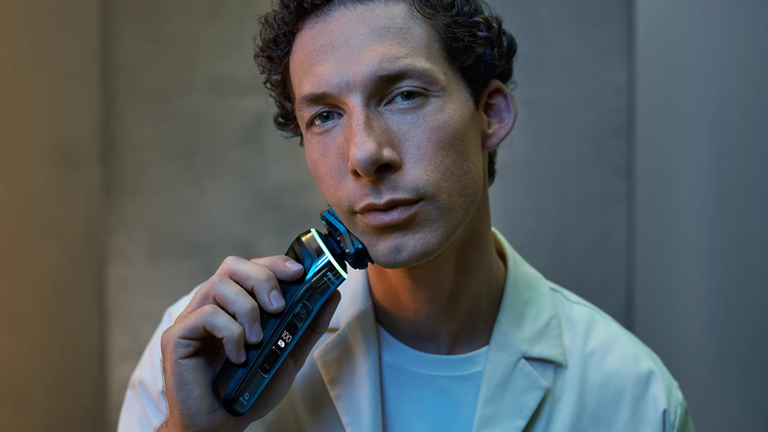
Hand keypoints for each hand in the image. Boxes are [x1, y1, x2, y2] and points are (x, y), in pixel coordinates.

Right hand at [158, 255, 340, 431]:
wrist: (222, 424)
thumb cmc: (250, 388)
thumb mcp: (288, 354)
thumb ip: (308, 325)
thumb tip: (332, 294)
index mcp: (234, 304)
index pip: (251, 267)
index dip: (274, 263)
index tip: (299, 272)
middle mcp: (212, 305)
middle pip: (232, 265)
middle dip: (261, 278)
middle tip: (278, 307)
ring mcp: (192, 319)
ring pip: (218, 284)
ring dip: (246, 309)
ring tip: (257, 340)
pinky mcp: (176, 336)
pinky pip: (206, 315)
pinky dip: (230, 334)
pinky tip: (238, 356)